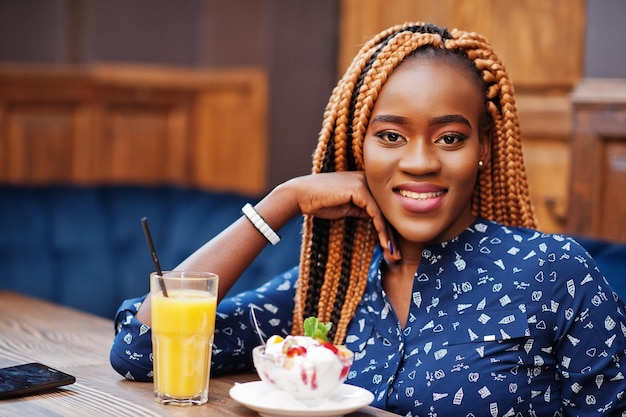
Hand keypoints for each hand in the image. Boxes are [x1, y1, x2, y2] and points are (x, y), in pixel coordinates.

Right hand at [275, 172, 399, 260]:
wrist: (301, 195)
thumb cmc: (320, 201)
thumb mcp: (346, 207)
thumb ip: (361, 210)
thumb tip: (375, 218)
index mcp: (365, 181)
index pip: (381, 207)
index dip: (387, 228)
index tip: (390, 248)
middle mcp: (367, 179)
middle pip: (385, 210)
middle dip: (391, 234)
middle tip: (395, 255)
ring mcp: (364, 182)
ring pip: (383, 212)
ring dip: (388, 235)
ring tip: (391, 254)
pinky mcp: (359, 189)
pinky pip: (375, 212)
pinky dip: (380, 229)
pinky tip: (383, 243)